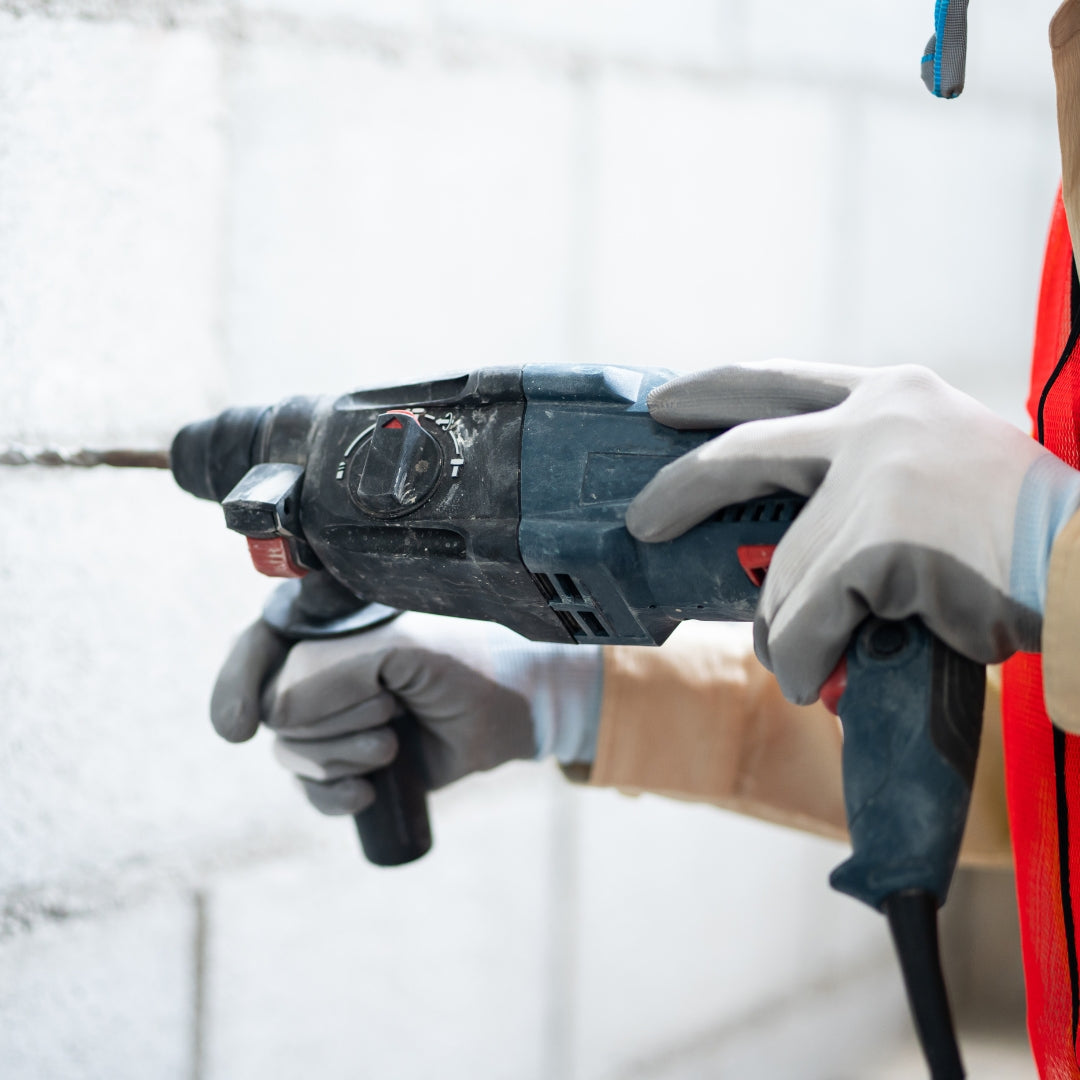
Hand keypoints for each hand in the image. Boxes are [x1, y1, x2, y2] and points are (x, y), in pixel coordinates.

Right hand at [210, 612, 602, 814]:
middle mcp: (319, 671)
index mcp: (325, 627)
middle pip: (272, 712)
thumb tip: (274, 716)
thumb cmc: (459, 664)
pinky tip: (368, 791)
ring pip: (290, 753)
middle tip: (390, 709)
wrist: (506, 711)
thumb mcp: (399, 651)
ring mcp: (331, 719)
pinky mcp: (347, 762)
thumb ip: (331, 669)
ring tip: (393, 743)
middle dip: (331, 723)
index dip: (237, 686)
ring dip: (342, 757)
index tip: (238, 727)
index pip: (253, 650)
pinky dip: (333, 796)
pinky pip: (310, 791)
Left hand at [625, 360, 1079, 704]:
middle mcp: (877, 423)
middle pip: (745, 453)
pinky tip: (819, 676)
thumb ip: (862, 480)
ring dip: (786, 627)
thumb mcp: (939, 465)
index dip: (715, 391)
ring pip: (784, 573)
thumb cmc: (1019, 531)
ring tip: (805, 658)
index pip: (781, 381)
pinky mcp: (880, 544)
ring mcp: (877, 480)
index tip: (663, 403)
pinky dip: (805, 658)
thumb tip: (782, 550)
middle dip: (682, 488)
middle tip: (643, 521)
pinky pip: (807, 621)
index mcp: (891, 396)